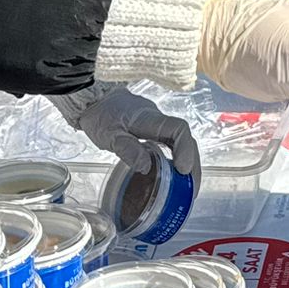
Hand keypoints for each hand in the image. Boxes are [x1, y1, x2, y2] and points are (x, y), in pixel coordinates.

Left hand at [59, 84, 200, 175]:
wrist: (95, 99)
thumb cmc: (101, 115)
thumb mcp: (108, 135)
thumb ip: (127, 149)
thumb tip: (145, 168)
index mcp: (150, 119)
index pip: (179, 129)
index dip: (185, 149)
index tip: (183, 170)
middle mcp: (159, 121)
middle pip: (185, 139)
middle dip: (192, 163)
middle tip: (191, 188)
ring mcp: (158, 125)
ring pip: (181, 142)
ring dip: (188, 163)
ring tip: (187, 187)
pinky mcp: (154, 131)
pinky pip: (172, 144)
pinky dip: (178, 159)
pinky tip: (174, 175)